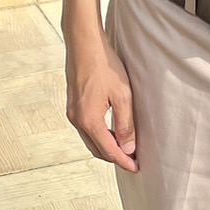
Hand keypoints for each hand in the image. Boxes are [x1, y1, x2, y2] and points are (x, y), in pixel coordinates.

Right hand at [65, 30, 137, 171]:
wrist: (83, 42)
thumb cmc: (103, 64)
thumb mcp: (122, 95)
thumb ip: (126, 125)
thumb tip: (128, 149)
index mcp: (89, 121)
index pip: (109, 151)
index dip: (124, 161)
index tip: (137, 167)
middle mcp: (77, 119)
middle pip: (97, 149)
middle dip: (115, 156)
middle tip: (133, 159)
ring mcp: (72, 111)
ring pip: (90, 139)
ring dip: (106, 146)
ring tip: (124, 145)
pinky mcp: (72, 103)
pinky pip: (86, 128)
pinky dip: (99, 134)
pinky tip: (110, 129)